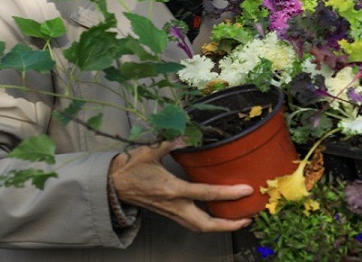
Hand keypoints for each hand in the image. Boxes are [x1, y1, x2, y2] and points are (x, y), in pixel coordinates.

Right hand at [108, 139, 253, 232]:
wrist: (114, 184)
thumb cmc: (132, 168)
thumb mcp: (149, 151)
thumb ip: (168, 142)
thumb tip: (184, 135)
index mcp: (172, 189)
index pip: (205, 193)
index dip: (227, 193)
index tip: (245, 190)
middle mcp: (174, 205)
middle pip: (205, 224)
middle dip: (227, 225)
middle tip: (246, 219)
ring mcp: (171, 212)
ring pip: (199, 227)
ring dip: (219, 227)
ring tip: (237, 221)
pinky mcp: (169, 213)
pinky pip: (192, 224)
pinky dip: (207, 224)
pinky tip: (217, 217)